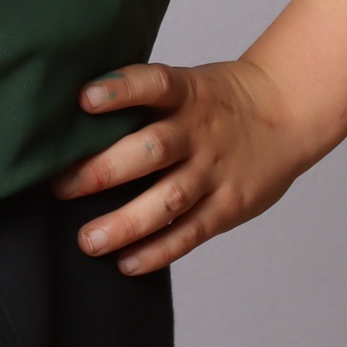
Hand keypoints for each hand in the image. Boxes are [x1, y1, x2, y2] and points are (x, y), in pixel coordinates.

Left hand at [50, 58, 318, 273]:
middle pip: (151, 149)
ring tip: (88, 241)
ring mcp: (214, 171)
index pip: (153, 84)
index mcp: (187, 93)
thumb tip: (73, 117)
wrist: (287, 112)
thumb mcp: (188, 84)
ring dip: (125, 223)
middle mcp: (198, 131)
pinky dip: (158, 251)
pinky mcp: (228, 205)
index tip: (83, 99)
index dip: (119, 90)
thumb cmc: (218, 101)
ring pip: (168, 200)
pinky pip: (190, 232)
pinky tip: (126, 263)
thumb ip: (145, 102)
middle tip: (60, 187)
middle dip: (102, 170)